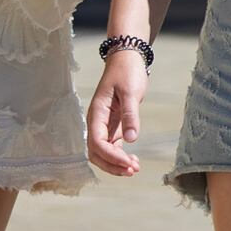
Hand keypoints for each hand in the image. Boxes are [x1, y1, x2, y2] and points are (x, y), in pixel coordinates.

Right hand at [86, 49, 146, 176]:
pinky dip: (120, 156)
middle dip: (112, 165)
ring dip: (116, 163)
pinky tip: (133, 162)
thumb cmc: (127, 72)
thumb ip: (130, 116)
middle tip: (132, 171)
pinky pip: (112, 146)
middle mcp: (97, 122)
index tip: (128, 164)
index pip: (97, 143)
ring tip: (135, 169)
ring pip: (103, 152)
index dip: (111, 156)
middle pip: (96, 153)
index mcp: (96, 113)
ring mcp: (104, 125)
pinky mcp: (113, 125)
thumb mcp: (131, 92)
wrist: (127, 59)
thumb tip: (131, 139)